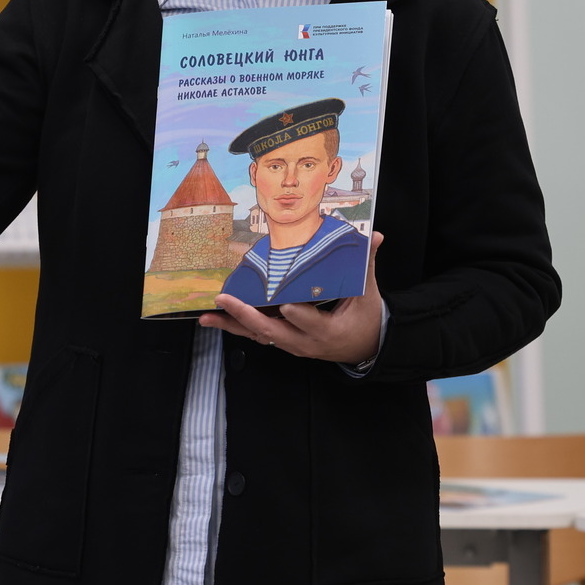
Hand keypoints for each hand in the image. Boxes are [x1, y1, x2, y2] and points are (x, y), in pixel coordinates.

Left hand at [200, 232, 385, 363]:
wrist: (364, 347)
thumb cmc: (365, 319)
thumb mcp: (368, 295)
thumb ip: (366, 265)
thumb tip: (376, 236)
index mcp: (328, 331)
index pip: (311, 322)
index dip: (299, 315)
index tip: (286, 305)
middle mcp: (305, 342)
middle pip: (272, 331)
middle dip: (246, 316)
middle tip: (226, 300)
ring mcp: (291, 344)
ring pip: (259, 335)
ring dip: (232, 325)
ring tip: (209, 316)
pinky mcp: (284, 341)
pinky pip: (257, 335)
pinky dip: (236, 327)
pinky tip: (216, 319)